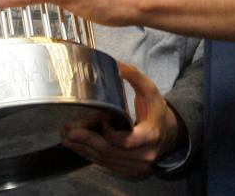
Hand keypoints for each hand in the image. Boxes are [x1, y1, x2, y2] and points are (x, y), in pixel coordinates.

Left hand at [61, 62, 180, 178]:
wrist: (168, 133)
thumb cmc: (156, 110)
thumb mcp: (150, 91)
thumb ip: (134, 76)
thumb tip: (116, 63)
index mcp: (150, 136)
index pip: (126, 141)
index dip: (110, 132)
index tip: (100, 116)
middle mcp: (144, 155)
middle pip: (110, 152)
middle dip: (87, 141)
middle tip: (68, 131)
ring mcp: (136, 166)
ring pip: (106, 160)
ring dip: (84, 149)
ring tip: (66, 138)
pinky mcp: (128, 170)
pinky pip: (106, 165)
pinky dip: (90, 156)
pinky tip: (77, 146)